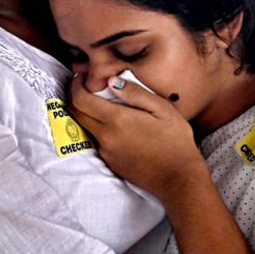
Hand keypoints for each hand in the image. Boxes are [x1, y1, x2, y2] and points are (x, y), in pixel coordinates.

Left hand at [69, 74, 205, 200]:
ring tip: (106, 104)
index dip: (76, 84)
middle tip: (87, 86)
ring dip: (88, 114)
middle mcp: (106, 137)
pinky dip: (100, 129)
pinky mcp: (110, 163)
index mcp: (117, 120)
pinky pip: (98, 141)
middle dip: (76, 97)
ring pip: (86, 128)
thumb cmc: (175, 141)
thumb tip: (111, 81)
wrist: (178, 178)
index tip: (81, 76)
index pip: (81, 100)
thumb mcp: (162, 109)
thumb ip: (135, 92)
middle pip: (76, 114)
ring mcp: (106, 152)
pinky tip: (119, 126)